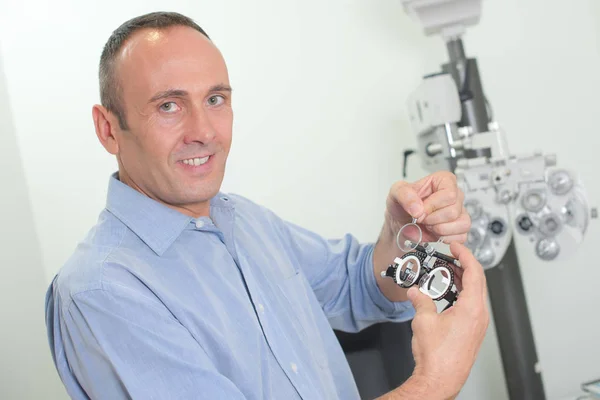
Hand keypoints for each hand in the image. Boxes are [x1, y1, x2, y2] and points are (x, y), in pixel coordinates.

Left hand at [385, 171, 469, 243]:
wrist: (400, 224)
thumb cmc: (402, 206)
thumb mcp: (396, 193)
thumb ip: (405, 195)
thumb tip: (418, 208)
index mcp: (443, 180)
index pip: (449, 194)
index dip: (432, 206)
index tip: (419, 211)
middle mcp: (454, 195)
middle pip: (453, 211)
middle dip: (432, 219)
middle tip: (421, 219)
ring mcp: (459, 212)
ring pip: (461, 224)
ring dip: (439, 229)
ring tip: (428, 225)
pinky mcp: (460, 228)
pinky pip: (462, 236)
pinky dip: (445, 238)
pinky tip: (435, 233)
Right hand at [407, 242, 488, 397]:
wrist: (439, 379)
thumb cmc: (437, 356)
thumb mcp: (423, 320)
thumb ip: (420, 300)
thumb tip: (416, 291)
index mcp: (472, 308)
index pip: (475, 272)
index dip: (465, 255)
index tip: (456, 246)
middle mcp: (479, 315)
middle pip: (478, 281)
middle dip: (463, 265)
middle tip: (449, 256)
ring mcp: (478, 324)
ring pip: (475, 293)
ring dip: (461, 280)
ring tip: (445, 272)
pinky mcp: (473, 331)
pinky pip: (471, 305)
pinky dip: (460, 293)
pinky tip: (446, 293)